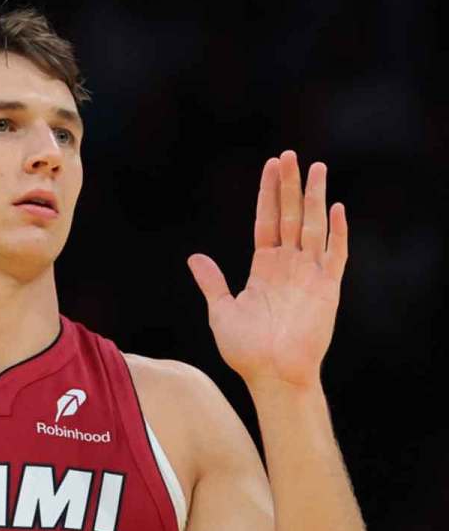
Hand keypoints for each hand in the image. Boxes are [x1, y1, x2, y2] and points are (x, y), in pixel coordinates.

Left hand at [186, 150, 348, 388]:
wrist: (271, 374)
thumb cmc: (246, 350)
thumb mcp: (221, 310)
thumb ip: (212, 282)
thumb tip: (194, 257)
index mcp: (265, 267)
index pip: (267, 220)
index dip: (268, 194)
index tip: (270, 166)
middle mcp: (289, 265)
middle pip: (290, 215)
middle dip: (290, 185)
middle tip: (290, 155)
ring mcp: (309, 274)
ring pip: (314, 226)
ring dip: (315, 197)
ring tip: (316, 168)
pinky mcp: (327, 288)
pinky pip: (335, 254)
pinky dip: (337, 232)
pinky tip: (336, 208)